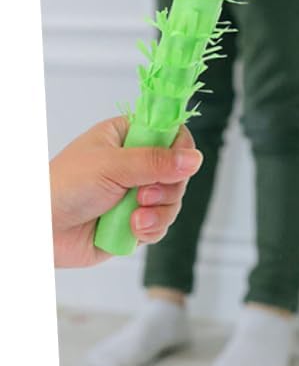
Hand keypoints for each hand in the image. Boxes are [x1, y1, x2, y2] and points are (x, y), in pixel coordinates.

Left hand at [49, 117, 202, 267]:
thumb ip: (155, 162)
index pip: (172, 133)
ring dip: (160, 211)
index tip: (178, 163)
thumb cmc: (63, 187)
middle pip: (179, 171)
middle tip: (143, 193)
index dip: (181, 148)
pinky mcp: (134, 223)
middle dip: (167, 187)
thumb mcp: (111, 165)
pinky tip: (134, 229)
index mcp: (128, 137)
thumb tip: (194, 160)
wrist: (38, 231)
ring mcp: (136, 195)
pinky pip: (161, 224)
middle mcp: (136, 165)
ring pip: (173, 200)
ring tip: (135, 216)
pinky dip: (152, 228)